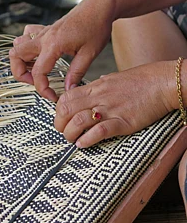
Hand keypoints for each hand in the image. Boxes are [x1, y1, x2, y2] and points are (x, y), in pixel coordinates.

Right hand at [9, 0, 115, 101]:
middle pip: (15, 56)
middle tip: (35, 82)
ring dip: (21, 60)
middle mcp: (43, 37)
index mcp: (53, 44)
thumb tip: (68, 89)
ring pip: (17, 46)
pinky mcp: (45, 29)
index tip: (52, 96)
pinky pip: (26, 36)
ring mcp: (42, 32)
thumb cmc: (97, 25)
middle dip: (21, 74)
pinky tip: (38, 53)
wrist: (100, 5)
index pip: (38, 72)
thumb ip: (76, 73)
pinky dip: (26, 46)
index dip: (42, 88)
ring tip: (34, 69)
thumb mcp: (89, 53)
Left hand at [54, 61, 176, 147]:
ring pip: (78, 121)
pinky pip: (99, 131)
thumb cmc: (142, 80)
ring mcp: (110, 109)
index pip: (65, 97)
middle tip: (63, 132)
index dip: (58, 110)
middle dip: (59, 124)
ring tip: (72, 140)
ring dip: (70, 134)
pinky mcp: (123, 122)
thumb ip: (99, 85)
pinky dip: (87, 140)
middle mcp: (99, 97)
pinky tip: (83, 144)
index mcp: (95, 86)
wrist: (164, 82)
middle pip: (66, 110)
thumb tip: (90, 87)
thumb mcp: (114, 78)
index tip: (61, 118)